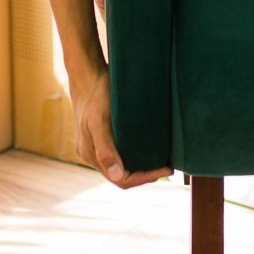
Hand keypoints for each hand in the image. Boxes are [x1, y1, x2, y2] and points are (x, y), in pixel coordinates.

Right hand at [71, 61, 167, 189]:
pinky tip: (146, 148)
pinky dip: (133, 156)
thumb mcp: (100, 121)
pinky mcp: (100, 134)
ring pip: (120, 166)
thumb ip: (105, 150)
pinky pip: (118, 153)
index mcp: (90, 154)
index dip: (144, 178)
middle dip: (145, 175)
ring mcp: (95, 144)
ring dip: (140, 167)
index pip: (121, 180)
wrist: (85, 73)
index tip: (165, 170)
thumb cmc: (95, 94)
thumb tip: (116, 175)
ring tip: (161, 160)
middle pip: (121, 176)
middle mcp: (92, 153)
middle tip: (167, 167)